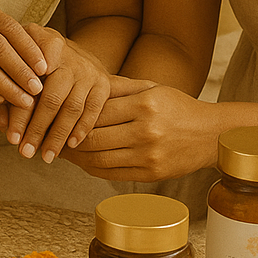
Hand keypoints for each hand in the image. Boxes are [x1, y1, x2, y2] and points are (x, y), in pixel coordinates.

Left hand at [0, 27, 111, 162]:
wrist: (72, 51)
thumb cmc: (36, 62)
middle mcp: (68, 56)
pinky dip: (82, 130)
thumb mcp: (17, 66)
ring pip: (73, 108)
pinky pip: (93, 110)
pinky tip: (70, 146)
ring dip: (58, 136)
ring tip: (46, 156)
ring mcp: (88, 70)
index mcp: (42, 48)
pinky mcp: (103, 83)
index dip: (19, 113)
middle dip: (38, 129)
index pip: (28, 85)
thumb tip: (3, 126)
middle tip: (25, 153)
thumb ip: (6, 93)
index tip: (11, 138)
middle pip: (52, 98)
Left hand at [59, 75, 221, 180]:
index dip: (70, 114)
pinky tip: (81, 162)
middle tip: (46, 136)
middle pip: (93, 137)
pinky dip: (92, 169)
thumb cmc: (178, 106)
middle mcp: (146, 131)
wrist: (211, 135)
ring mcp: (149, 156)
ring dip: (75, 158)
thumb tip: (82, 82)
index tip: (52, 113)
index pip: (96, 111)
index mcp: (144, 104)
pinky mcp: (151, 174)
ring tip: (59, 150)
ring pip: (99, 159)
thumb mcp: (151, 87)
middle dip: (65, 138)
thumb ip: (117, 86)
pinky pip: (112, 174)